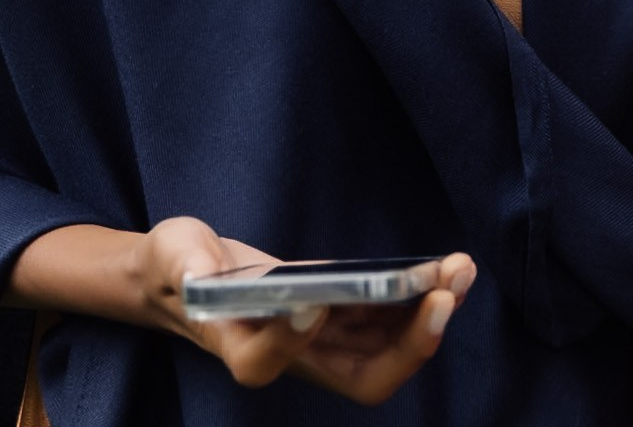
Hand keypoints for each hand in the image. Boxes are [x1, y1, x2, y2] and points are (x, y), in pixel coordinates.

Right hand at [137, 220, 473, 404]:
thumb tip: (203, 272)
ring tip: (458, 270)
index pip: (264, 364)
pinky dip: (422, 296)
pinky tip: (445, 268)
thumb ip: (187, 263)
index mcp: (239, 349)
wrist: (192, 275)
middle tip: (442, 295)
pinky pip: (391, 319)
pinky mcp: (343, 318)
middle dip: (409, 344)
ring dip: (429, 315)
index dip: (289, 341)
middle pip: (361, 377)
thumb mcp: (174, 254)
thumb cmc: (178, 267)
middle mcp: (292, 357)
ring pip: (389, 350)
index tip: (314, 301)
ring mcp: (324, 342)